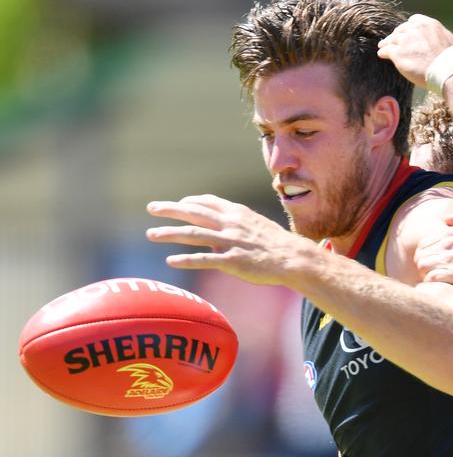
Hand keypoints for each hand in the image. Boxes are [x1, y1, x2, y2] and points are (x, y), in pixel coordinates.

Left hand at [146, 194, 314, 285]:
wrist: (292, 257)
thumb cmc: (276, 243)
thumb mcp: (256, 224)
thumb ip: (236, 224)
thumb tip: (219, 233)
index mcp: (237, 212)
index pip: (208, 202)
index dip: (190, 202)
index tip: (178, 203)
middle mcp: (230, 223)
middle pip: (194, 212)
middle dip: (170, 209)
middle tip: (151, 207)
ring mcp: (230, 241)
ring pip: (193, 234)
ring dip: (170, 233)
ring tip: (151, 234)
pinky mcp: (232, 260)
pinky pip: (204, 259)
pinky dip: (186, 259)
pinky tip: (171, 261)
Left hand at [377, 14, 452, 88]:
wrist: (446, 71)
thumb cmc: (450, 60)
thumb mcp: (448, 39)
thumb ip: (437, 36)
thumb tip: (436, 40)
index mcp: (428, 24)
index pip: (413, 20)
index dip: (409, 28)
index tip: (407, 33)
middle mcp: (415, 29)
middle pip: (400, 29)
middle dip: (397, 35)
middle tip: (393, 41)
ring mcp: (405, 41)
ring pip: (391, 39)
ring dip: (387, 43)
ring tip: (383, 46)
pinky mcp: (398, 53)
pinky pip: (386, 50)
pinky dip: (383, 52)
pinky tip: (382, 54)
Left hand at [414, 209, 452, 305]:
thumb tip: (446, 220)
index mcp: (452, 232)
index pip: (423, 244)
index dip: (427, 256)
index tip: (436, 265)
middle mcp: (450, 243)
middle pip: (420, 255)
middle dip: (426, 266)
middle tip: (436, 275)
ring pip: (423, 266)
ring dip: (427, 275)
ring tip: (439, 281)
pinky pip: (431, 278)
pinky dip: (433, 283)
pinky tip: (444, 286)